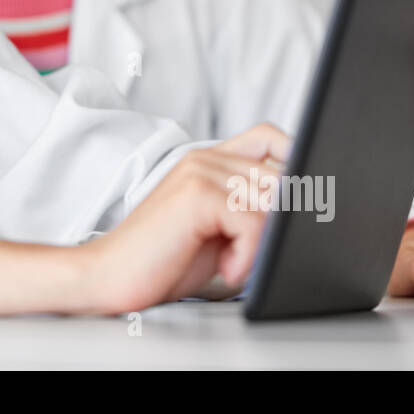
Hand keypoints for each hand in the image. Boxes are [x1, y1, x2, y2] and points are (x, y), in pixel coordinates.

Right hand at [83, 123, 289, 313]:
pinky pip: (253, 221)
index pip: (270, 137)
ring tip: (235, 262)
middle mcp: (203, 158)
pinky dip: (248, 254)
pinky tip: (227, 269)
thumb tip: (301, 206)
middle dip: (281, 220)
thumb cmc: (164, 257)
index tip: (296, 207)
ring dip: (263, 242)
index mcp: (208, 160)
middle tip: (252, 253)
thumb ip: (250, 208)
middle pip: (280, 174)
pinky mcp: (196, 196)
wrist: (112, 276)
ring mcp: (199, 173)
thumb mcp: (217, 228)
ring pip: (271, 200)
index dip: (294, 165)